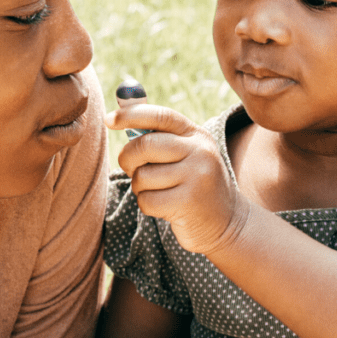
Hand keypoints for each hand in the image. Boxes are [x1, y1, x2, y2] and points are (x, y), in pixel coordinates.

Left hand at [105, 104, 247, 255]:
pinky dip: (147, 205)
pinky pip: (147, 200)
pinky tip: (165, 208)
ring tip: (158, 192)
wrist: (227, 222)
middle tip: (130, 169)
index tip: (109, 119)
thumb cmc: (194, 185)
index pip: (160, 116)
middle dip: (128, 159)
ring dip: (140, 187)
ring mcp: (197, 176)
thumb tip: (118, 117)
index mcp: (197, 135)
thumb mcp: (186, 155)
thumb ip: (159, 138)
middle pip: (145, 145)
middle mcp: (200, 151)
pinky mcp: (189, 202)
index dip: (131, 115)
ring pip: (143, 176)